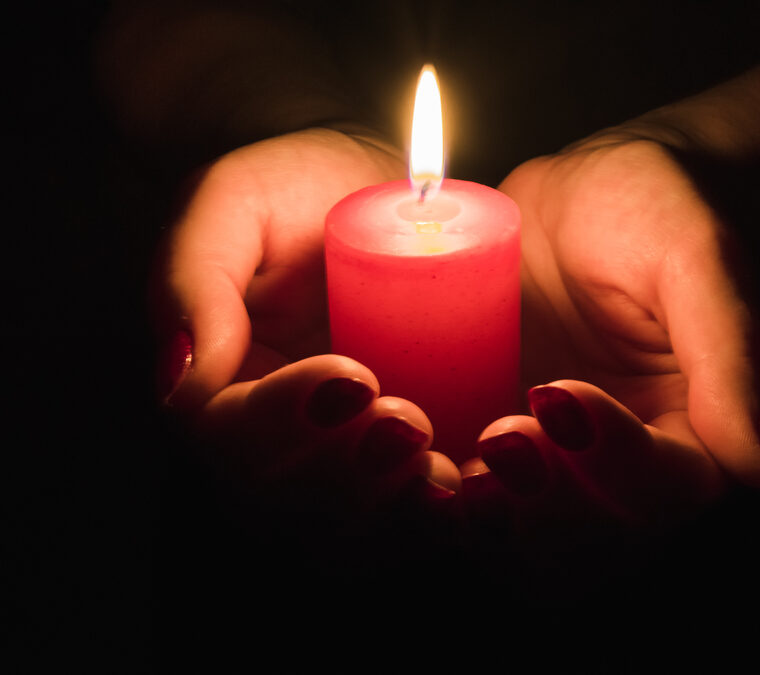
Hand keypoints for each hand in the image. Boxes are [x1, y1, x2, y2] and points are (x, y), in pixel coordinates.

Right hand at [156, 128, 460, 514]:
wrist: (385, 192)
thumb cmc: (301, 188)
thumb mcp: (235, 200)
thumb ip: (195, 273)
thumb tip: (184, 378)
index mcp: (219, 381)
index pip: (226, 434)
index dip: (284, 420)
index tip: (354, 376)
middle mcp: (271, 434)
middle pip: (283, 498)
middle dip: (345, 471)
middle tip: (410, 423)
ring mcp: (334, 455)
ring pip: (340, 528)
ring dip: (390, 507)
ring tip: (443, 465)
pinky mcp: (397, 462)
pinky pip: (402, 522)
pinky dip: (432, 518)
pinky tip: (470, 491)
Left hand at [462, 137, 759, 536]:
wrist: (588, 193)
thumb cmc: (656, 209)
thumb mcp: (698, 257)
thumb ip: (730, 358)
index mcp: (692, 435)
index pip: (665, 490)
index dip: (613, 462)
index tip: (559, 394)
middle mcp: (623, 469)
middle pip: (593, 544)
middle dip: (543, 508)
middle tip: (499, 440)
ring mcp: (554, 466)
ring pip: (526, 547)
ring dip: (486, 522)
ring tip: (446, 466)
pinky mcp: (492, 447)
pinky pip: (468, 506)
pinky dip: (435, 502)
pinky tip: (403, 459)